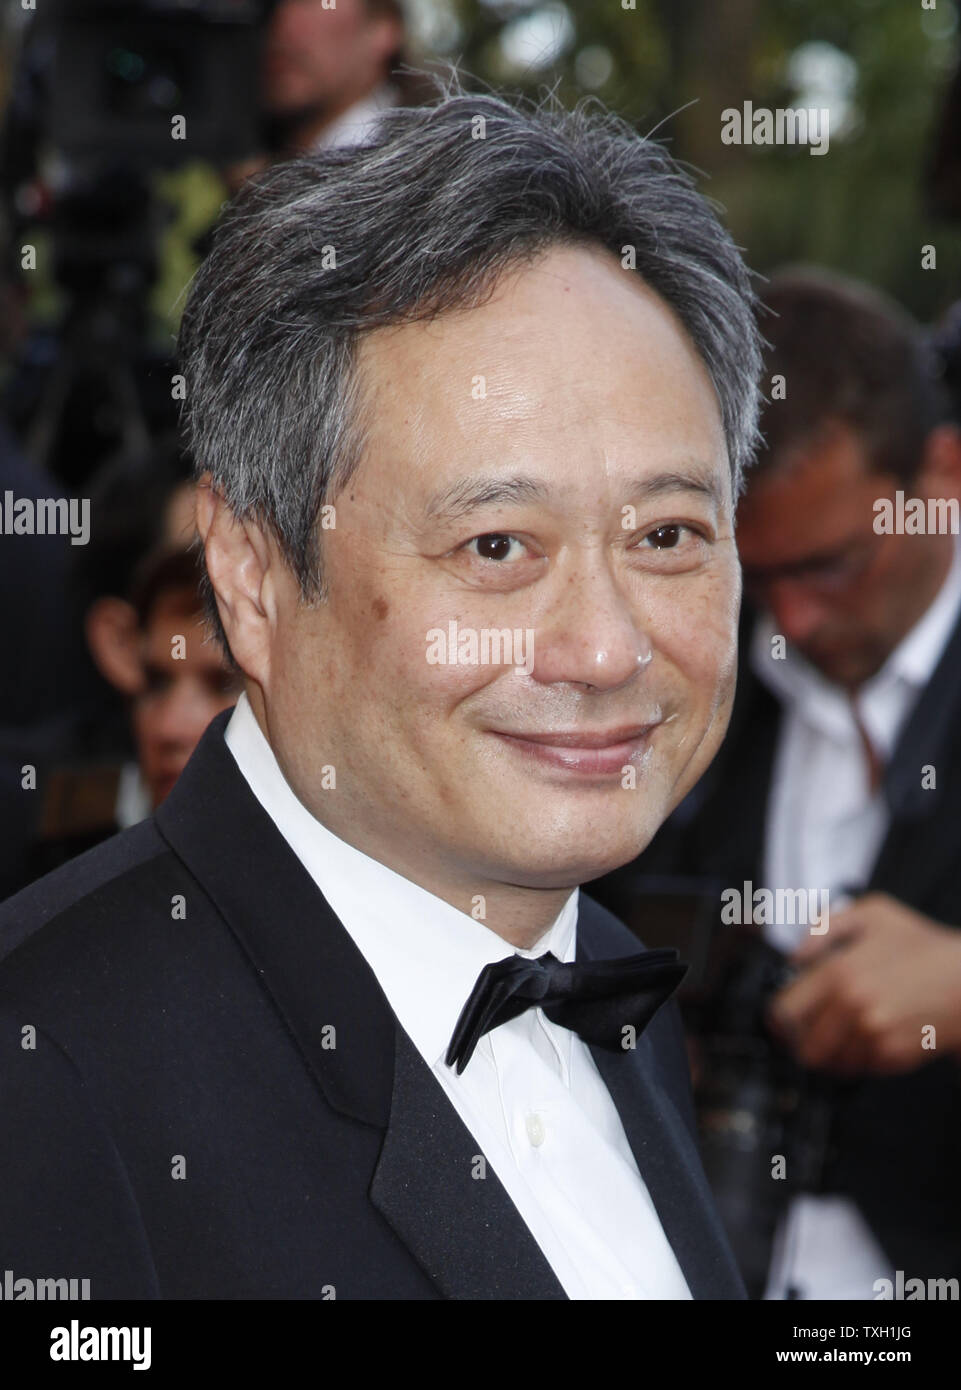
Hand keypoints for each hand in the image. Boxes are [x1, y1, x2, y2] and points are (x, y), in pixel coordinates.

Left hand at [765, 893, 960, 1074]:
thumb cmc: (924, 945)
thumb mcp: (874, 912)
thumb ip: (826, 926)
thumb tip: (795, 957)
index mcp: (839, 971)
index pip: (784, 1012)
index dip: (779, 1020)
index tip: (783, 1021)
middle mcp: (853, 1006)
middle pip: (804, 1046)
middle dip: (804, 1042)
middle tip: (812, 1032)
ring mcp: (874, 1035)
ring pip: (830, 1063)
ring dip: (833, 1052)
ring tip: (846, 1033)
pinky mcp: (895, 1056)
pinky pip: (861, 1069)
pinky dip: (861, 1058)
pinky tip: (872, 1036)